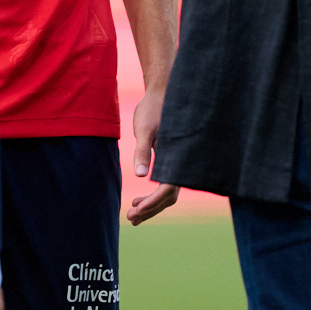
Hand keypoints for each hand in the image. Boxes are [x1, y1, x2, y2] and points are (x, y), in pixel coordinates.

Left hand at [126, 88, 179, 225]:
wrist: (161, 91)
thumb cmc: (153, 108)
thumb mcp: (145, 129)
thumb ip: (144, 152)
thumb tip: (140, 176)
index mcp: (176, 156)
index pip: (168, 189)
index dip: (152, 202)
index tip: (135, 210)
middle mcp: (180, 162)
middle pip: (169, 196)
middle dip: (151, 209)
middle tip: (130, 218)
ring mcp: (177, 162)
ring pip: (168, 193)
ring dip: (151, 206)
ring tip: (132, 215)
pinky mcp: (170, 159)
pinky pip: (165, 184)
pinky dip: (153, 195)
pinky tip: (138, 199)